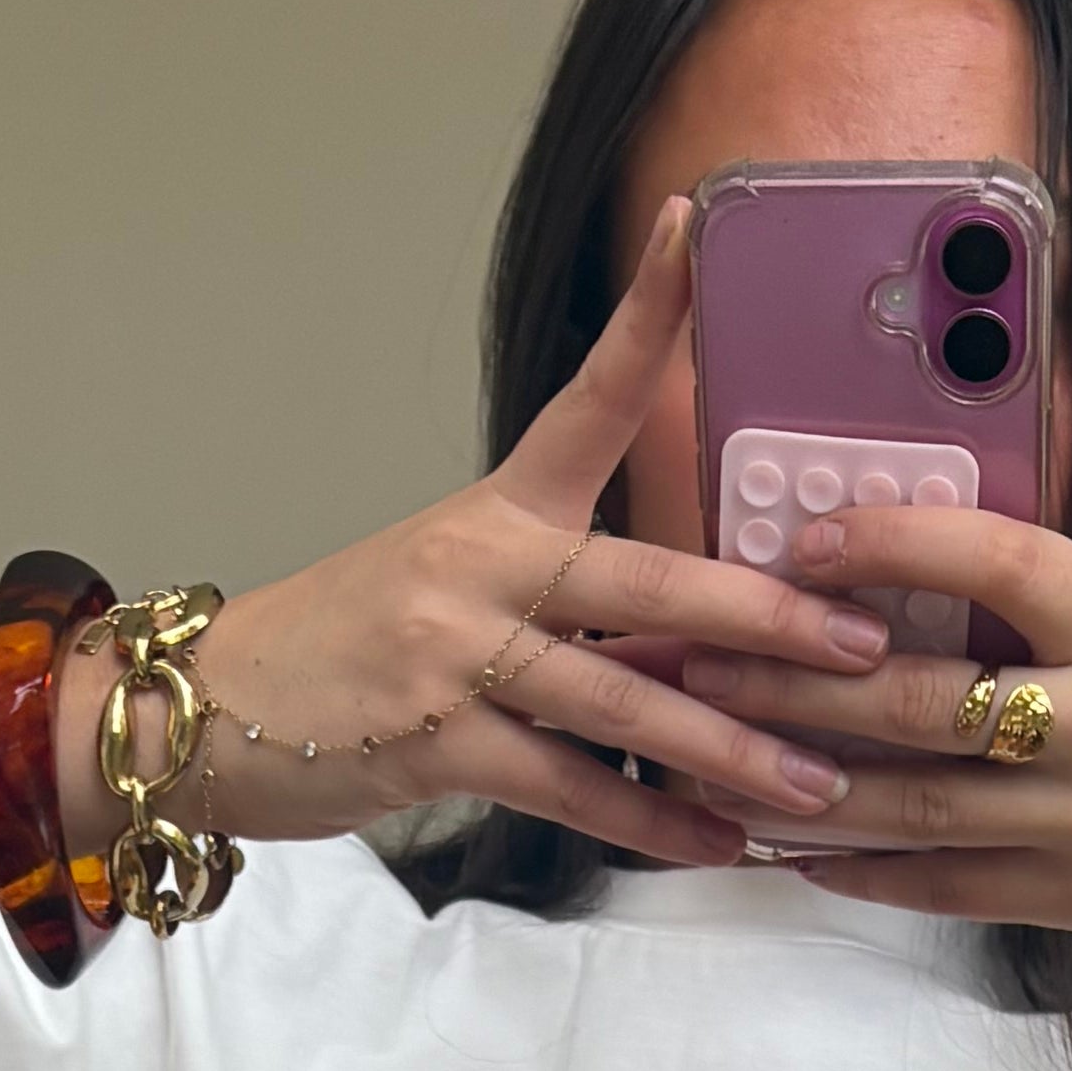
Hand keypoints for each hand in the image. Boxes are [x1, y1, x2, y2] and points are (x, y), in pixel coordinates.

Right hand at [150, 203, 896, 867]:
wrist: (208, 710)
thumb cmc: (349, 652)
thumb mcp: (455, 591)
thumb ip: (576, 609)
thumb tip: (704, 644)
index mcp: (497, 510)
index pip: (589, 397)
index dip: (648, 314)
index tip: (700, 225)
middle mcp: (483, 567)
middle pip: (649, 582)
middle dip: (767, 619)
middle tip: (863, 642)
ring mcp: (457, 655)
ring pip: (625, 702)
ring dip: (730, 752)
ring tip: (815, 783)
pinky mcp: (436, 743)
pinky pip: (572, 791)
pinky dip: (652, 824)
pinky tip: (719, 845)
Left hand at [674, 503, 1071, 976]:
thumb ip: (1057, 619)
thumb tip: (925, 589)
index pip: (1003, 566)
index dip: (899, 546)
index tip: (811, 537)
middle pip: (925, 699)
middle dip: (796, 680)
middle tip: (701, 657)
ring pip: (915, 804)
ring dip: (801, 785)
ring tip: (710, 761)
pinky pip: (944, 887)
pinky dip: (860, 871)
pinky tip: (788, 854)